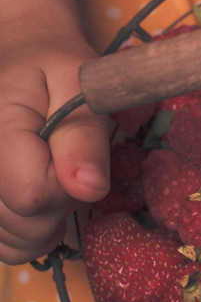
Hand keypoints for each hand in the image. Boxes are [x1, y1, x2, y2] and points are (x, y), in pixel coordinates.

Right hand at [0, 21, 109, 263]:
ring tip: (50, 173)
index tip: (76, 153)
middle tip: (66, 159)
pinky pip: (6, 245)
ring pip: (15, 243)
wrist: (23, 56)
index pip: (31, 195)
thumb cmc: (53, 64)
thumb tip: (90, 188)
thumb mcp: (78, 82)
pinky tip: (35, 197)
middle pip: (24, 225)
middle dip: (61, 202)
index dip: (69, 185)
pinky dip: (28, 232)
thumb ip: (83, 135)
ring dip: (46, 220)